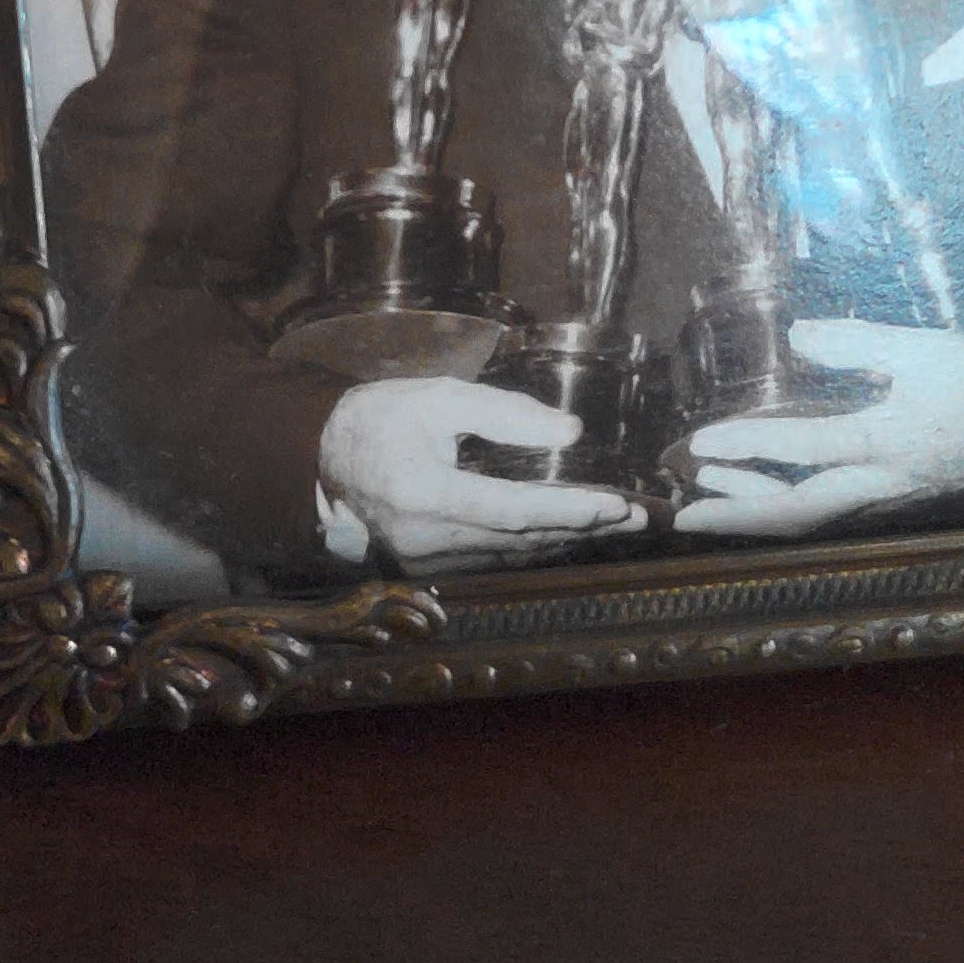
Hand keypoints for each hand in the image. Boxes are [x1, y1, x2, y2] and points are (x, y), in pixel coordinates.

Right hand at [318, 377, 646, 570]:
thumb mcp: (441, 397)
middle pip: (522, 540)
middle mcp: (425, 538)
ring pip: (511, 555)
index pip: (514, 510)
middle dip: (583, 528)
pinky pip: (492, 558)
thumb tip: (570, 434)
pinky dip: (534, 546)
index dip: (570, 509)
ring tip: (616, 525)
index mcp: (425, 493)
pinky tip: (568, 533)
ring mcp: (423, 560)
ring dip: (566, 540)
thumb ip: (506, 414)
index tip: (617, 505)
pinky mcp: (424, 566)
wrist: (325, 456)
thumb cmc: (382, 416)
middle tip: (638, 518)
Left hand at [674, 321, 963, 540]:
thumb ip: (859, 344)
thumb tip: (799, 335)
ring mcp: (888, 498)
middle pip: (799, 512)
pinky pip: (830, 509)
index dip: (749, 446)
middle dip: (738, 515)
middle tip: (684, 516)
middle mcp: (883, 484)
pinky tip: (757, 485)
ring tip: (704, 496)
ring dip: (756, 509)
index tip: (702, 443)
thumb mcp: (925, 349)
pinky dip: (786, 502)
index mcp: (888, 443)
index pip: (805, 449)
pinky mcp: (893, 497)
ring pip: (812, 516)